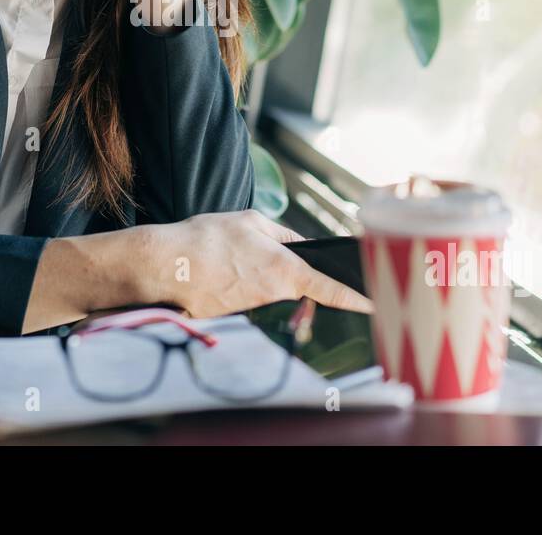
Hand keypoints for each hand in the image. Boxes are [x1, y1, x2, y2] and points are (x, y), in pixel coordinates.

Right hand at [135, 209, 375, 317]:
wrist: (163, 266)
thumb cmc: (205, 238)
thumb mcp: (250, 221)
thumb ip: (283, 235)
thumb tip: (300, 246)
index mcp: (285, 269)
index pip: (332, 290)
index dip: (358, 300)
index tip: (378, 308)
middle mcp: (275, 295)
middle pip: (296, 290)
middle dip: (285, 277)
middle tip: (251, 260)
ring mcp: (254, 310)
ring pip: (268, 295)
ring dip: (254, 280)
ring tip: (227, 261)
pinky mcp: (233, 319)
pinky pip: (245, 302)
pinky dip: (235, 288)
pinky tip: (216, 274)